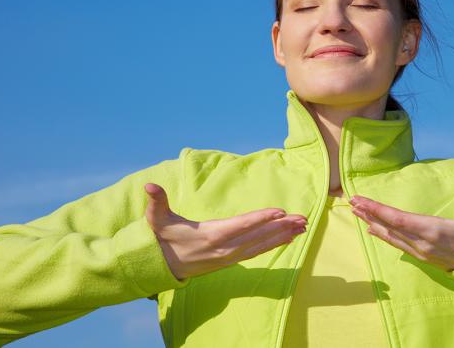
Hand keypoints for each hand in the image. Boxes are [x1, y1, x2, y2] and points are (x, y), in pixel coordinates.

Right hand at [143, 183, 307, 279]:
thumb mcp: (157, 219)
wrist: (161, 266)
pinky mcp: (232, 260)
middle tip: (303, 219)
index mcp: (211, 235)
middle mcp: (225, 248)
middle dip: (282, 227)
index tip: (280, 212)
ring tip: (303, 227)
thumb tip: (149, 186)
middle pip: (258, 236)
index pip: (241, 225)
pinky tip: (289, 239)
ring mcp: (230, 256)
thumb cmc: (163, 238)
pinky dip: (274, 244)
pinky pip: (258, 252)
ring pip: (262, 245)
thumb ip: (157, 201)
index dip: (261, 218)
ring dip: (283, 236)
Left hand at [350, 178, 453, 271]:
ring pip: (392, 237)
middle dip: (369, 214)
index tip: (360, 200)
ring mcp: (424, 252)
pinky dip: (384, 235)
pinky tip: (374, 230)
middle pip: (390, 227)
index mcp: (436, 230)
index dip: (377, 210)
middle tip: (351, 202)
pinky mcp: (425, 258)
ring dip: (373, 224)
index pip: (399, 219)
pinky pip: (399, 245)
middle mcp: (425, 243)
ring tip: (357, 213)